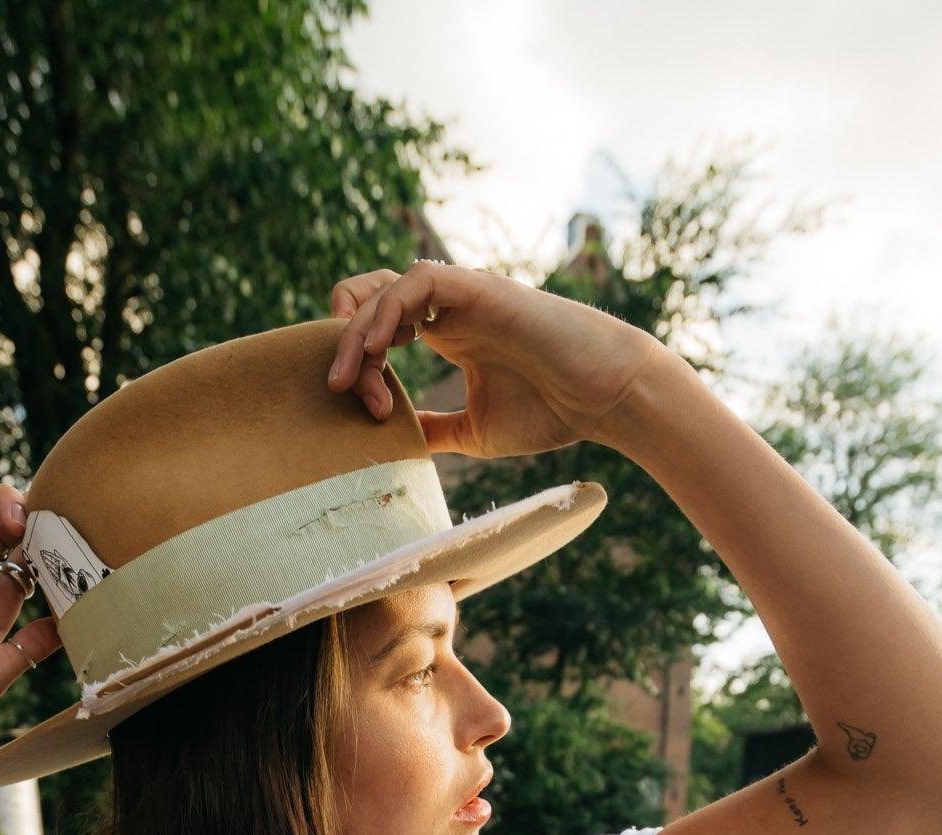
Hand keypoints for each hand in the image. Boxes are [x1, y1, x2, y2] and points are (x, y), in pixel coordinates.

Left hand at [325, 259, 649, 458]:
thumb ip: (435, 429)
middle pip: (371, 299)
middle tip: (337, 387)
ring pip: (386, 288)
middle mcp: (449, 310)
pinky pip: (416, 281)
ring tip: (348, 373)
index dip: (358, 361)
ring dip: (358, 328)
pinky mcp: (478, 288)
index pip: (380, 325)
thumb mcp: (474, 429)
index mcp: (447, 335)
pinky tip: (380, 349)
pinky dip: (388, 310)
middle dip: (343, 341)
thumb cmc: (551, 411)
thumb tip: (398, 445)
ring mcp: (463, 295)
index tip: (367, 409)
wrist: (604, 396)